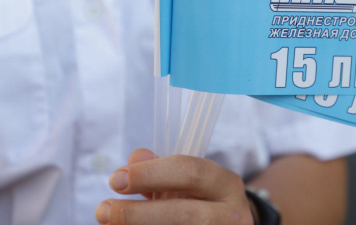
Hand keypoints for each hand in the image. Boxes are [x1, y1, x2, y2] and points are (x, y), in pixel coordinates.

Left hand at [95, 149, 253, 224]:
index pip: (190, 172)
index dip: (151, 174)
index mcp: (226, 184)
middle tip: (102, 210)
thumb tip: (136, 158)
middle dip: (137, 214)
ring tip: (109, 224)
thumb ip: (163, 170)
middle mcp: (232, 214)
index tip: (116, 179)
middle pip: (183, 214)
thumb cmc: (204, 202)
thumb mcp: (190, 183)